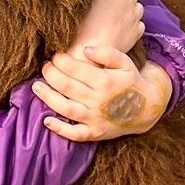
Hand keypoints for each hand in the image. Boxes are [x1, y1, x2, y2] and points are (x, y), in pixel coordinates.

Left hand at [33, 47, 172, 142]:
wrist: (148, 109)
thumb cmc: (131, 81)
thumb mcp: (125, 62)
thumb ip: (107, 53)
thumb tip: (85, 49)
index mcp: (106, 81)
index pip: (75, 69)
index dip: (61, 60)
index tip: (55, 55)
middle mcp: (99, 101)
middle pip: (67, 86)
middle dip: (51, 75)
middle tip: (45, 67)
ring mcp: (96, 119)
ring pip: (66, 108)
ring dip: (48, 97)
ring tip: (36, 87)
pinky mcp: (95, 133)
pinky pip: (75, 134)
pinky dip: (60, 129)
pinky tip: (47, 121)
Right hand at [69, 0, 144, 55]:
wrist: (86, 56)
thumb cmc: (76, 25)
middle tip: (105, 0)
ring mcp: (134, 14)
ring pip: (136, 4)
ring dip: (127, 7)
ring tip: (112, 16)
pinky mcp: (137, 31)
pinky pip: (137, 22)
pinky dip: (130, 23)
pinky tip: (117, 28)